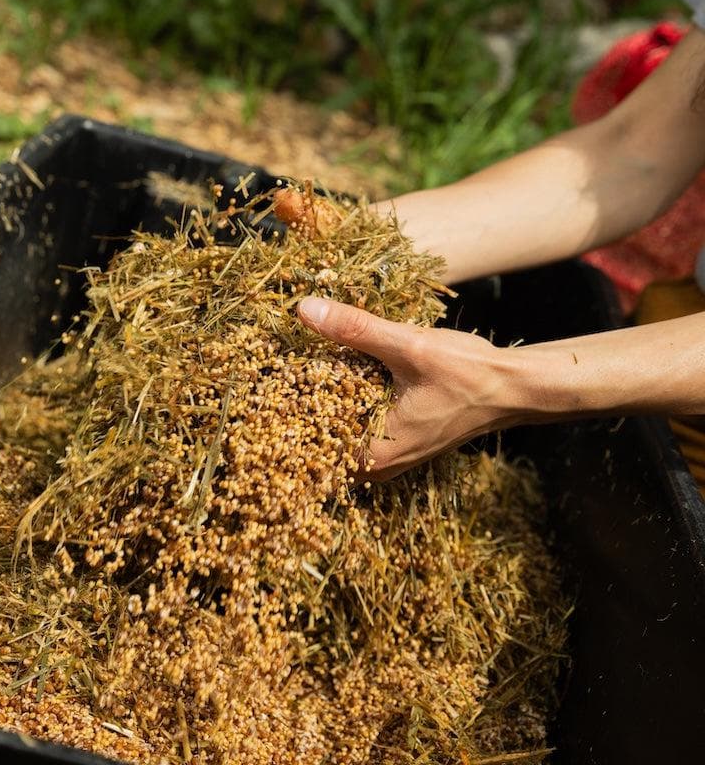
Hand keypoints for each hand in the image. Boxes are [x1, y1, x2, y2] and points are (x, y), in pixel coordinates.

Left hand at [297, 296, 527, 479]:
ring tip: (297, 368)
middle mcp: (376, 465)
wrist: (513, 388)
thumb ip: (355, 329)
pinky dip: (344, 402)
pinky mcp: (397, 441)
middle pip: (318, 440)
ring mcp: (387, 456)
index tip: (262, 389)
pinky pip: (357, 426)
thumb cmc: (468, 374)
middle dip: (297, 406)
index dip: (281, 417)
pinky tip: (336, 373)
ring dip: (320, 403)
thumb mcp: (408, 346)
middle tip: (274, 370)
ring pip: (337, 433)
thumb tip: (305, 310)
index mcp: (372, 455)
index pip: (306, 446)